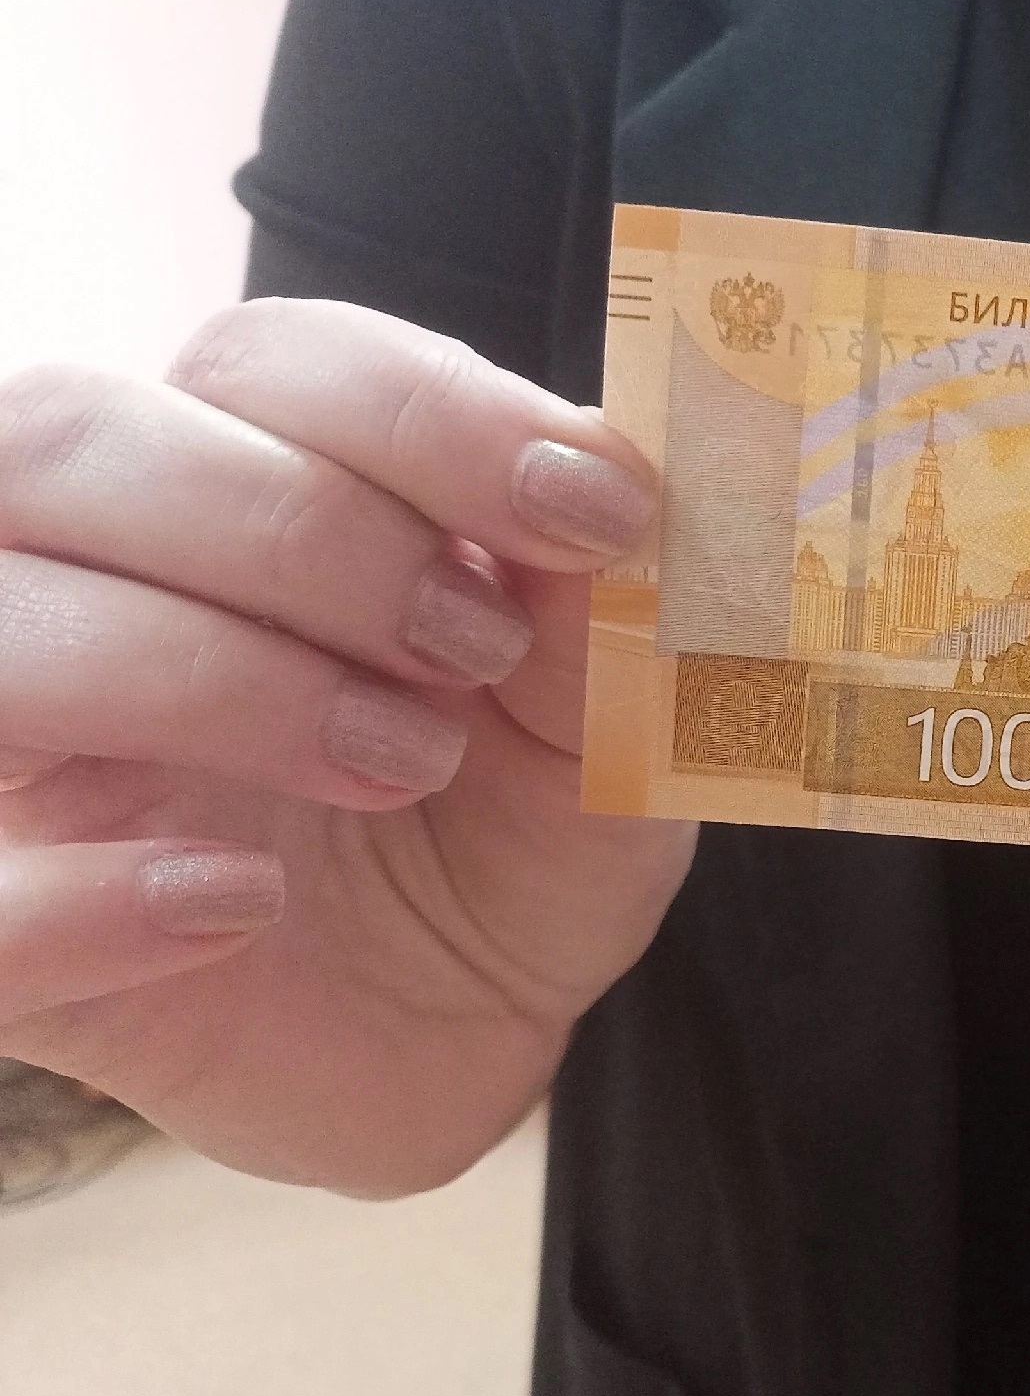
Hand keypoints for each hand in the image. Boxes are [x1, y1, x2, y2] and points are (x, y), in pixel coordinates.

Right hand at [0, 302, 694, 1194]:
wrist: (469, 1036)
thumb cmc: (513, 841)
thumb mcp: (603, 727)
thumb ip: (595, 610)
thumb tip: (595, 481)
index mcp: (239, 479)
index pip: (265, 360)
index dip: (424, 414)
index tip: (589, 511)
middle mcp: (84, 574)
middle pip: (74, 434)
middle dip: (304, 528)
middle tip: (475, 651)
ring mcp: (15, 744)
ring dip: (213, 676)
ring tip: (406, 761)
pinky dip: (84, 897)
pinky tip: (239, 904)